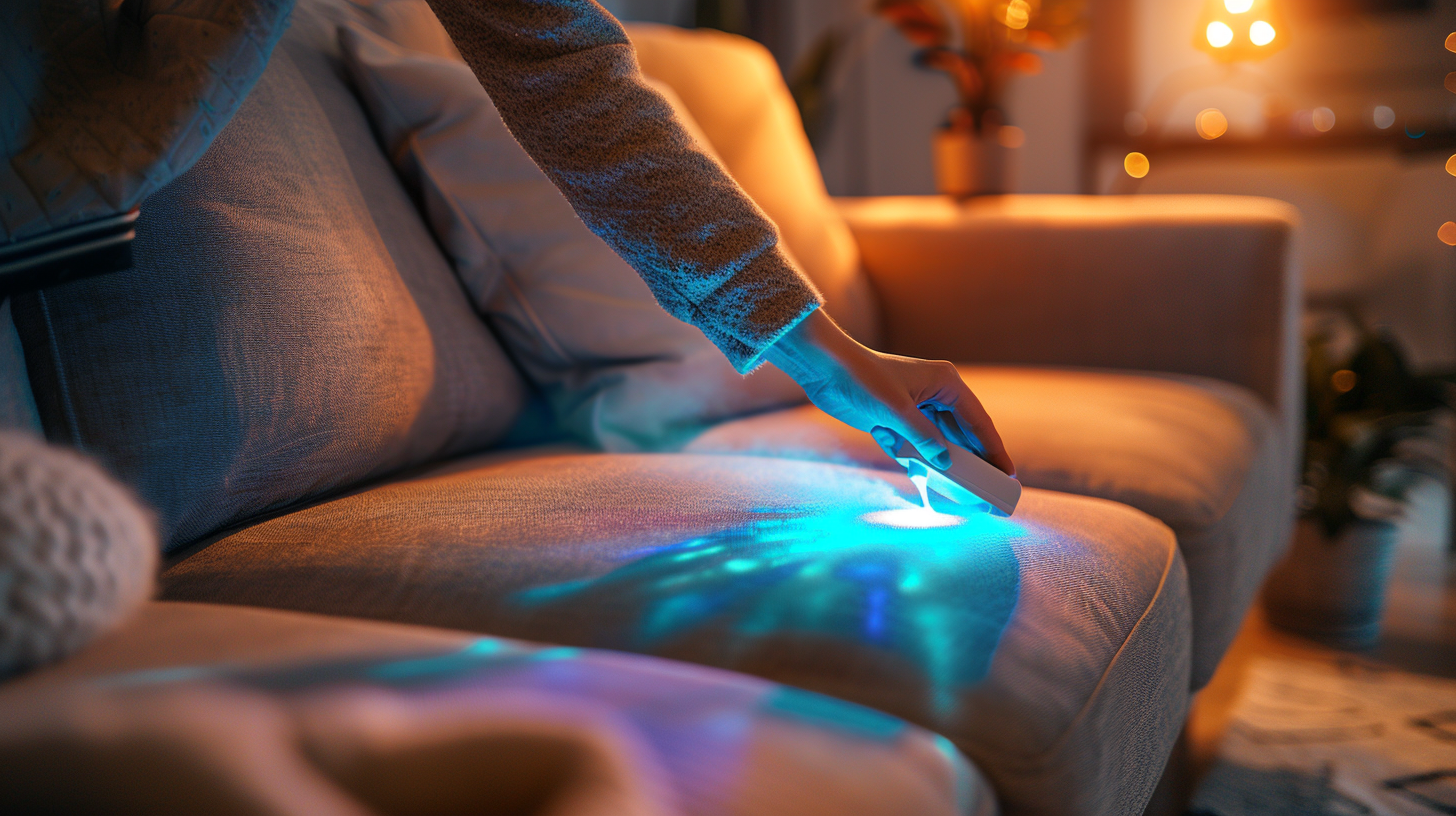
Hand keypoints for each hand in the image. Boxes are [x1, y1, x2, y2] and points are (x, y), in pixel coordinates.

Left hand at [764, 309, 1013, 474]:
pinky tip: (929, 476)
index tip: (1007, 473)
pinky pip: (917, 443)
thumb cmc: (862, 379)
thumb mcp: (896, 411)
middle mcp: (936, 392)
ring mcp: (917, 405)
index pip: (978, 421)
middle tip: (989, 487)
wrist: (824, 368)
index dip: (994, 449)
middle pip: (963, 433)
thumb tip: (946, 462)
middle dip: (974, 459)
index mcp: (946, 383)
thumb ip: (924, 438)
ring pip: (940, 440)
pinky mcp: (897, 417)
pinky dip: (920, 458)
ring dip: (946, 462)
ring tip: (964, 489)